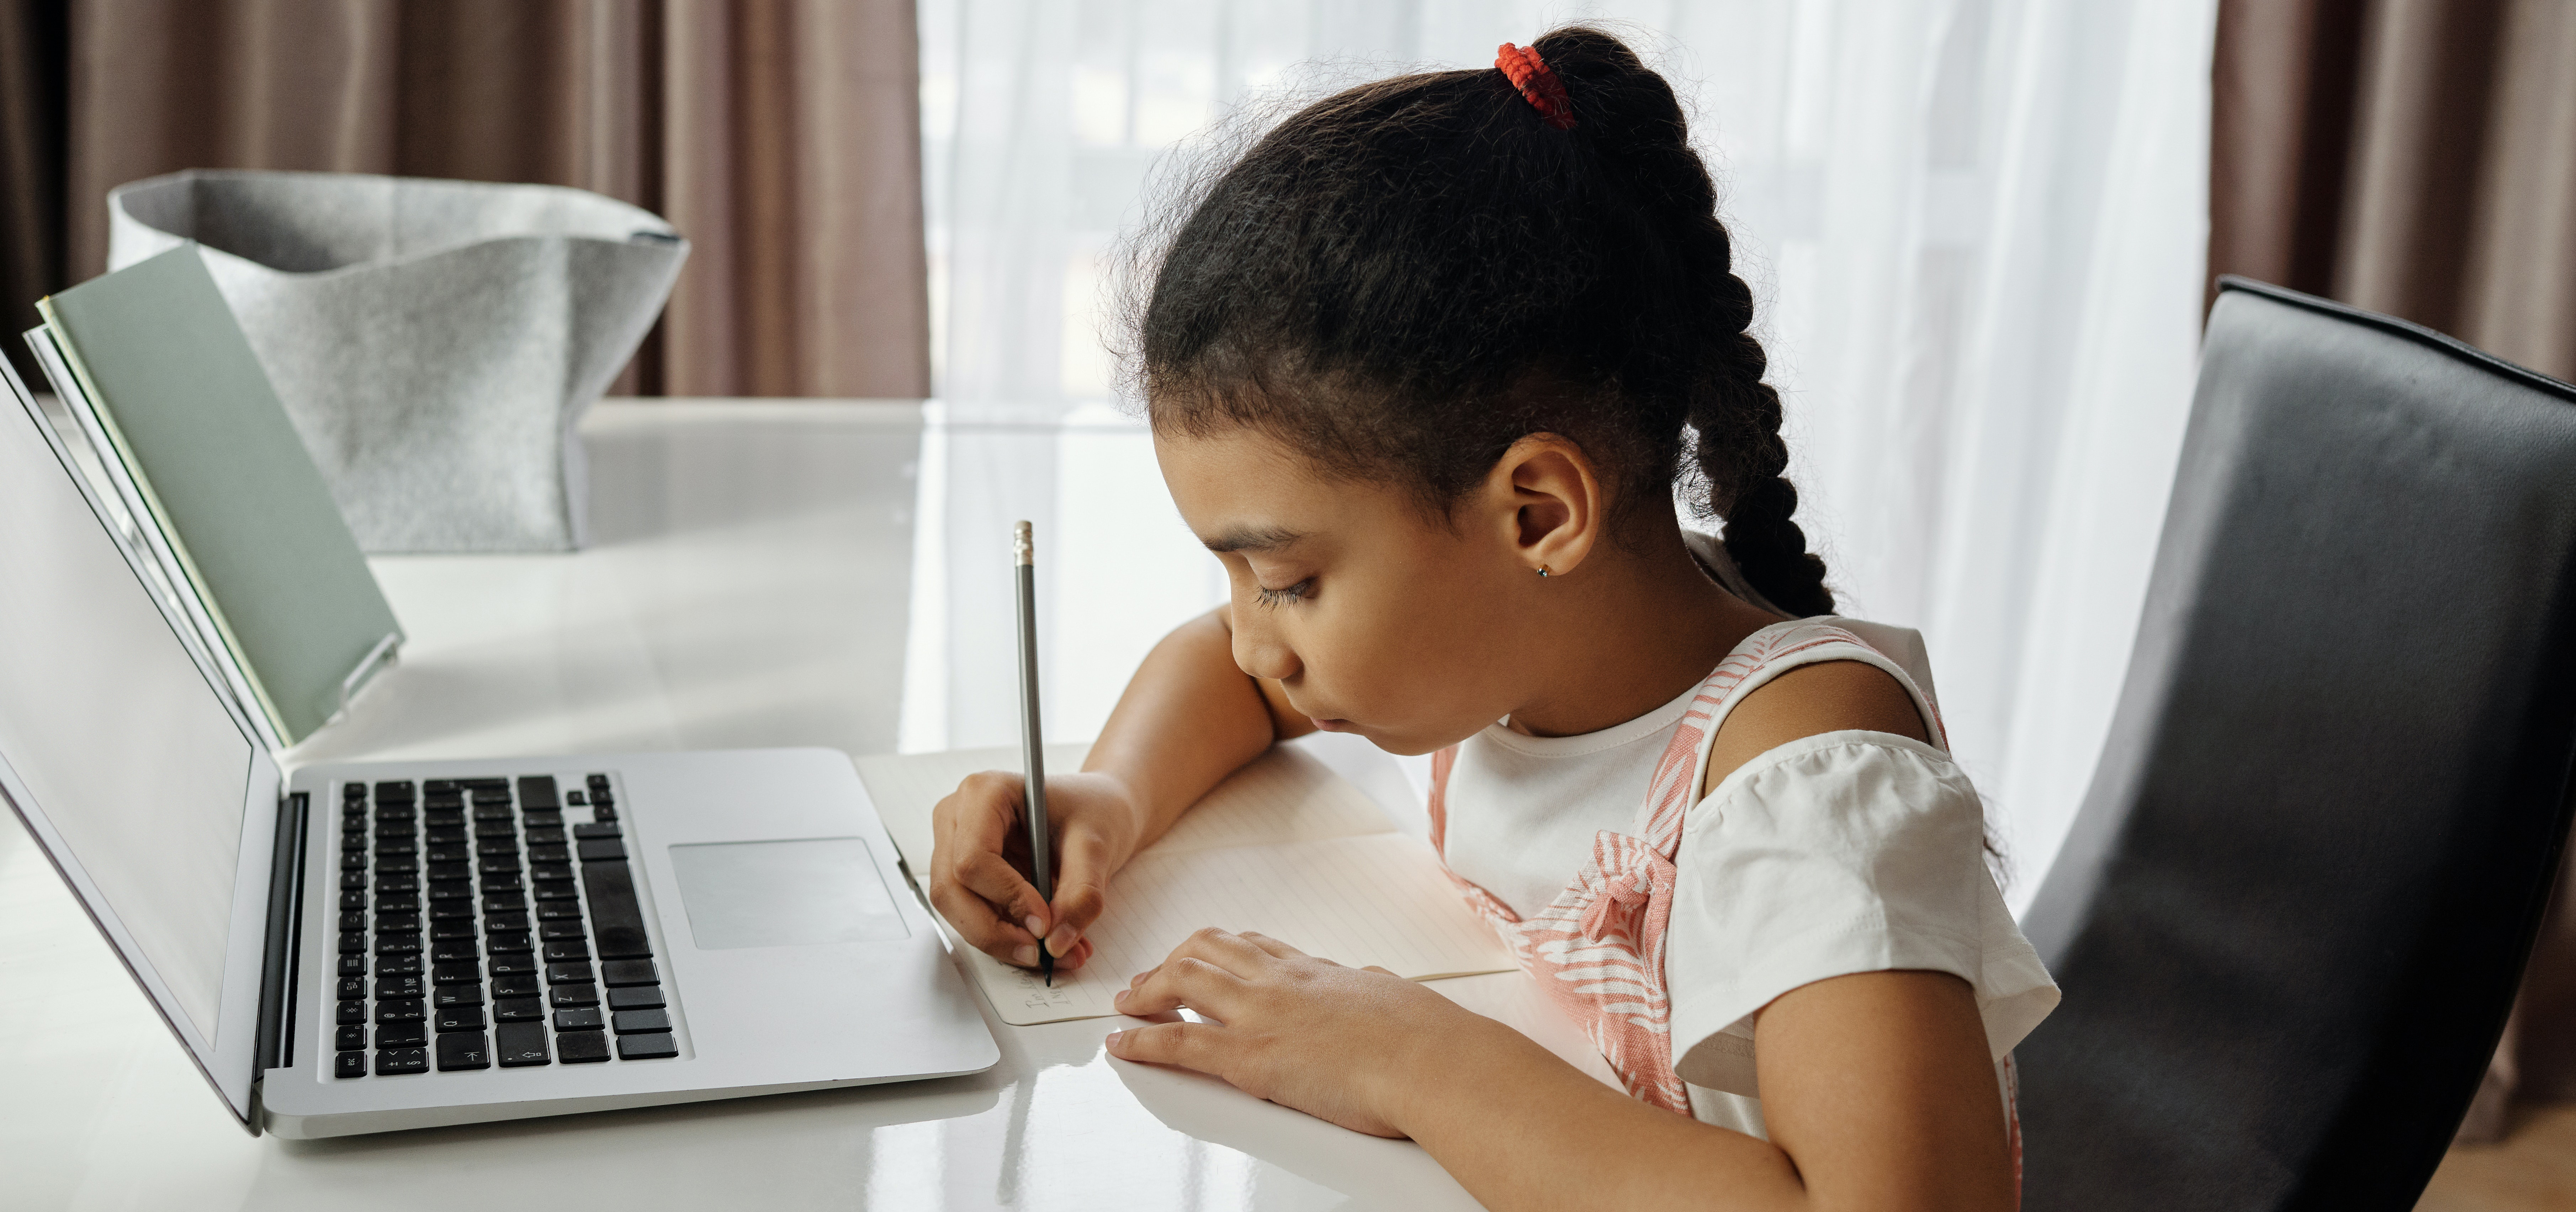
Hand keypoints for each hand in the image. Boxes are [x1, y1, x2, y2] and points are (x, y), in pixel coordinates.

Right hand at [928, 769, 1143, 972]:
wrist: (1098, 811)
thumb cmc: (1093, 811)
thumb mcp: (1097, 846)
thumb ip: (1081, 893)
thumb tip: (1057, 942)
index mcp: (984, 793)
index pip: (973, 859)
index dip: (1007, 897)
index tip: (1045, 922)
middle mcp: (957, 818)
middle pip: (951, 890)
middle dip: (995, 931)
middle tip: (1041, 953)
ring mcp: (954, 848)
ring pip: (957, 910)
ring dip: (1001, 940)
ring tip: (1053, 952)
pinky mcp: (964, 877)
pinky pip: (973, 916)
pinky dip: (1007, 937)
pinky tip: (1045, 944)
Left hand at [1104, 928, 1488, 1137]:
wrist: (1433, 1060)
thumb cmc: (1428, 1038)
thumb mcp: (1395, 996)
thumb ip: (1371, 987)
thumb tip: (1372, 981)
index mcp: (1317, 972)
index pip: (1256, 947)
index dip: (1221, 949)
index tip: (1204, 954)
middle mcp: (1282, 983)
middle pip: (1208, 951)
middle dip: (1172, 962)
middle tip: (1150, 980)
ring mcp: (1261, 1015)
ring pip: (1183, 981)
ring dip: (1146, 991)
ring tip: (1126, 1004)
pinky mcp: (1250, 1058)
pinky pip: (1178, 1043)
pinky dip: (1141, 1042)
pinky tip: (1121, 1045)